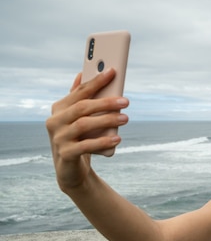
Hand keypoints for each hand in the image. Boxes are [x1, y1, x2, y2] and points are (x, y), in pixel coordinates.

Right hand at [45, 69, 128, 190]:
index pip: (79, 91)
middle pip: (82, 107)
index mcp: (59, 108)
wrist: (70, 169)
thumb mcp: (78, 118)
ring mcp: (58, 138)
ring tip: (125, 118)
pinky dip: (102, 141)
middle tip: (125, 101)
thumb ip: (80, 98)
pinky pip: (85, 146)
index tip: (113, 72)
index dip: (96, 81)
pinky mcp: (65, 154)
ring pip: (84, 125)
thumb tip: (82, 74)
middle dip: (105, 102)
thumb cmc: (78, 138)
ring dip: (106, 120)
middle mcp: (55, 121)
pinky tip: (117, 139)